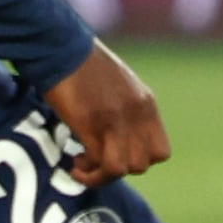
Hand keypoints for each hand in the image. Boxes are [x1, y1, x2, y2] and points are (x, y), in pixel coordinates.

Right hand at [43, 40, 169, 185]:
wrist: (62, 47)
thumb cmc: (82, 64)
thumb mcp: (119, 84)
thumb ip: (126, 108)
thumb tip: (119, 133)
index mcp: (147, 104)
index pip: (161, 153)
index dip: (138, 161)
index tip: (117, 155)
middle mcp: (137, 115)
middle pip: (142, 165)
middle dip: (119, 170)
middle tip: (96, 161)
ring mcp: (116, 120)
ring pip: (122, 170)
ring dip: (100, 175)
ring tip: (82, 164)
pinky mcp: (92, 124)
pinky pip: (99, 163)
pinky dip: (86, 171)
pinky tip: (74, 163)